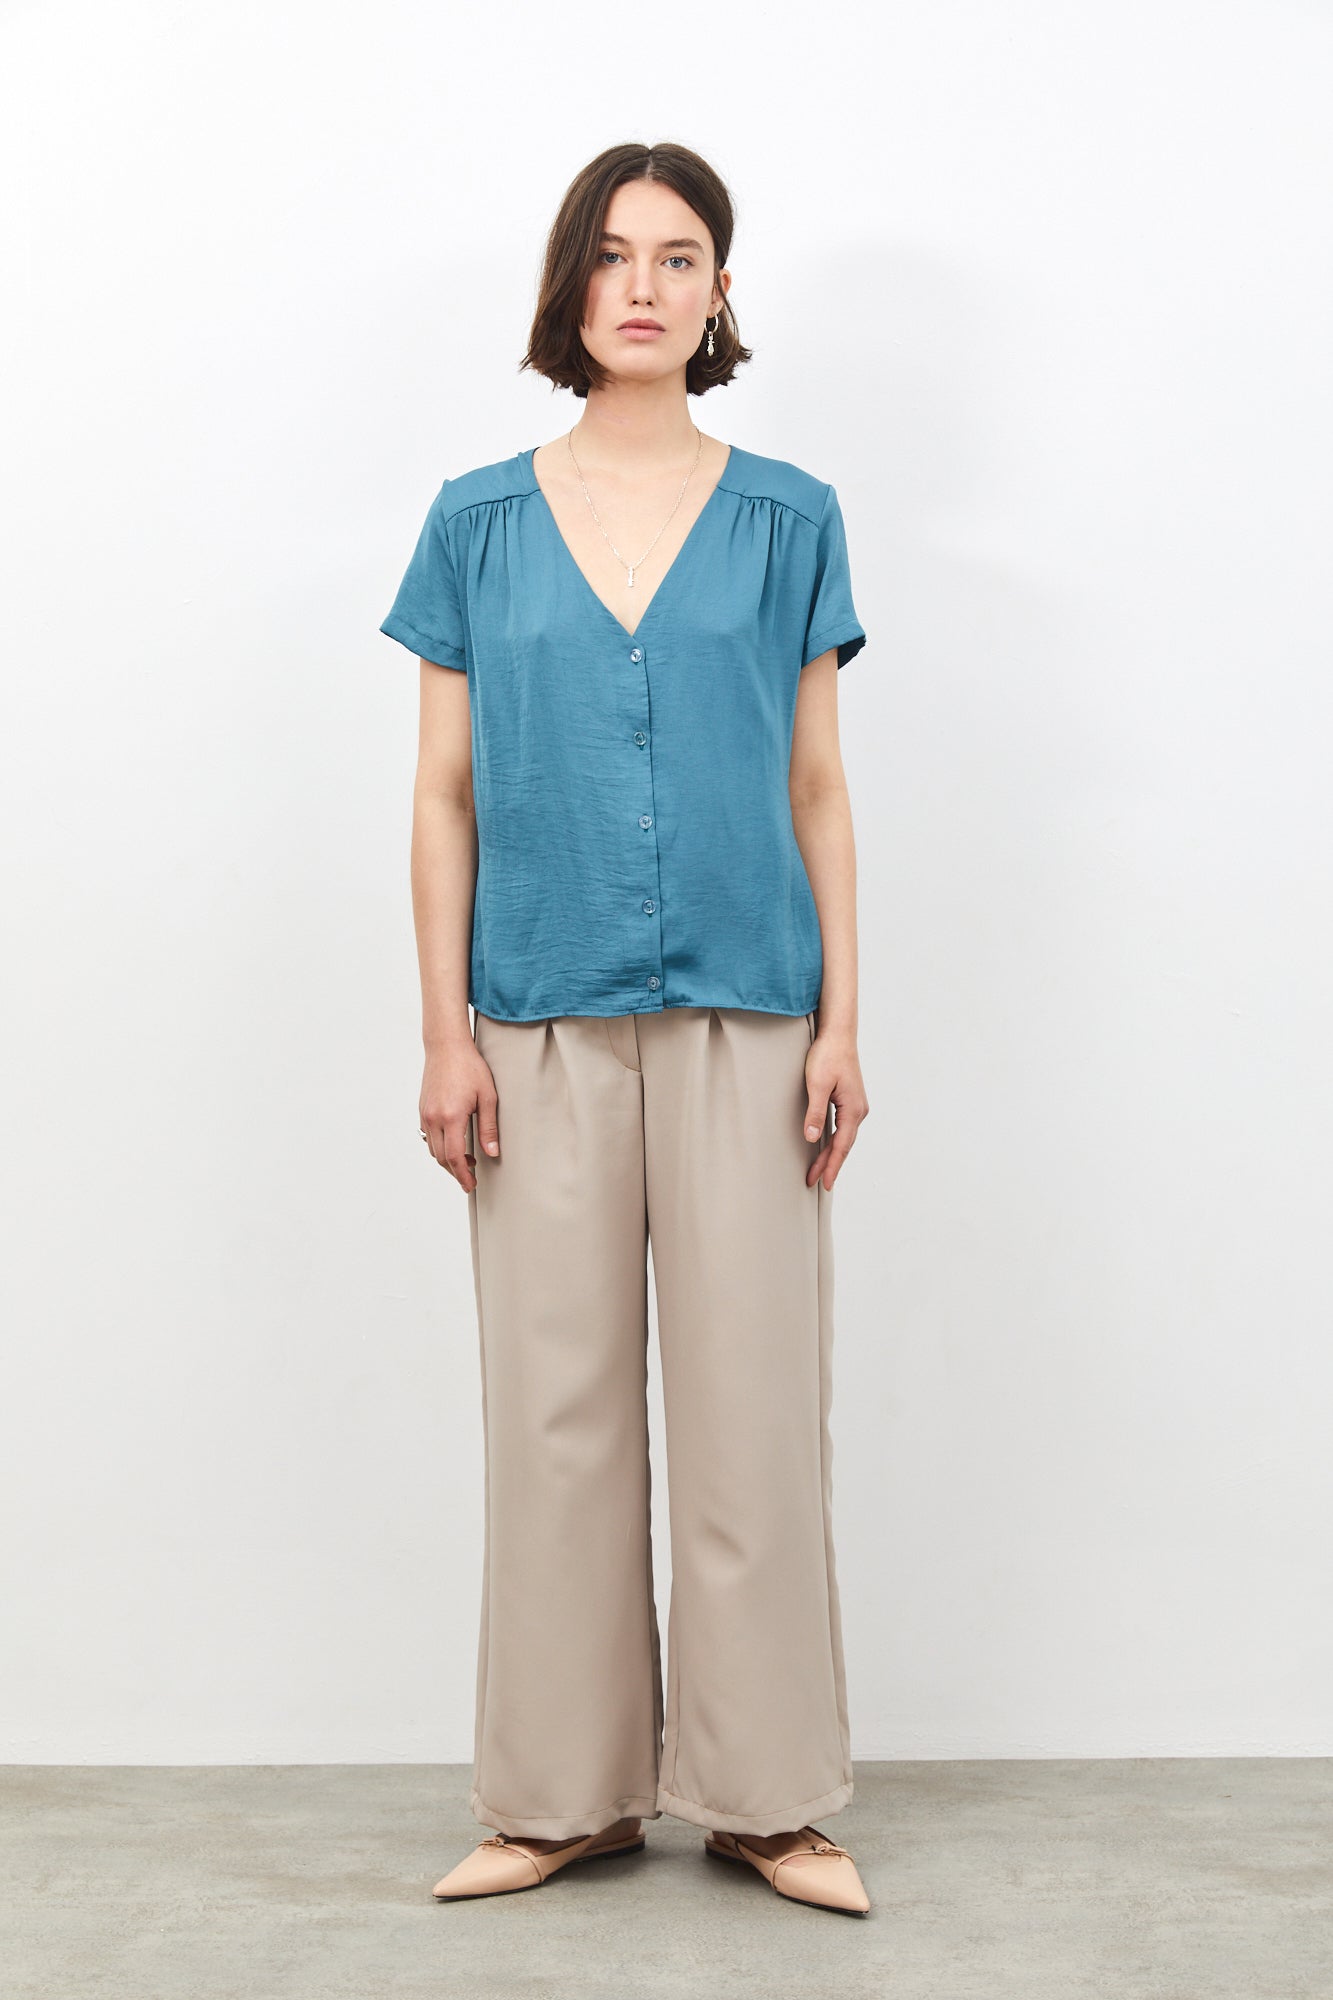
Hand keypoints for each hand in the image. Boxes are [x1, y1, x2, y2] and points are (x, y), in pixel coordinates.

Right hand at [420, 1043, 499, 1191]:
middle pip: (441, 1158)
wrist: (446, 1046)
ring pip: (433, 1149)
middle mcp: (434, 1118)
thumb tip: (492, 1153)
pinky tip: (453, 1144)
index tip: (471, 1185)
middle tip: (471, 1177)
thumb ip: (489, 1127)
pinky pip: (428, 1136)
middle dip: (456, 1172)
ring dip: (447, 1160)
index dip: (463, 1175)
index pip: (454, 1157)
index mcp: (451, 1117)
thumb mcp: (488, 1097)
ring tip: (466, 1161)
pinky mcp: (422, 1109)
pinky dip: (439, 1147)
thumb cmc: (469, 1067)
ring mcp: (425, 1114)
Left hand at [803, 1025, 868, 1191]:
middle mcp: (858, 1110)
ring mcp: (855, 1105)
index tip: (824, 1183)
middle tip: (815, 1182)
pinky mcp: (849, 1100)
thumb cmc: (828, 1055)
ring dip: (831, 1154)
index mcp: (853, 1109)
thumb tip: (813, 1139)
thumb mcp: (817, 1085)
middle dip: (830, 1165)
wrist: (838, 1034)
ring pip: (843, 1137)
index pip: (842, 1145)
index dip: (832, 1166)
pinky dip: (834, 1140)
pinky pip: (842, 1127)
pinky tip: (826, 1146)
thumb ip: (815, 1113)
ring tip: (819, 1170)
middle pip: (844, 1145)